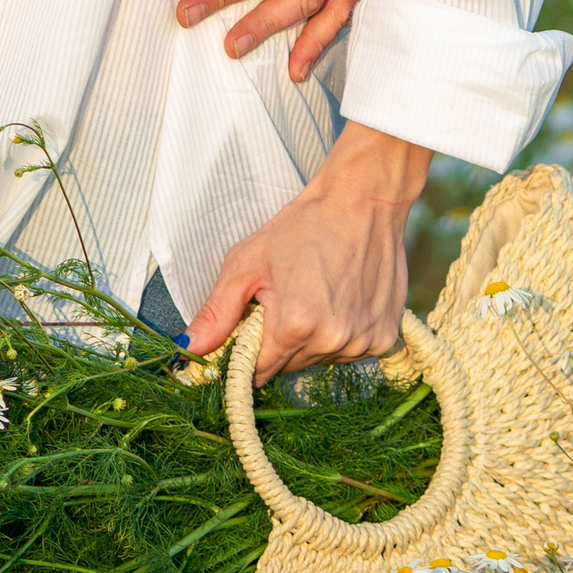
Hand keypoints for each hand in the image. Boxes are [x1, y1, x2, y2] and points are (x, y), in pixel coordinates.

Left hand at [183, 124, 432, 379]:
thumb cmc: (303, 226)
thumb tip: (188, 350)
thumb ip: (217, 311)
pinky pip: (349, 352)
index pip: (258, 371)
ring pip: (320, 360)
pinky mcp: (385, 338)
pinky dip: (340, 334)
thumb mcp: (248, 262)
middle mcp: (333, 340)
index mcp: (295, 325)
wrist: (363, 201)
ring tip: (316, 293)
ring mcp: (363, 342)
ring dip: (311, 339)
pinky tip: (341, 299)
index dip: (249, 353)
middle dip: (279, 342)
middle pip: (289, 367)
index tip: (252, 328)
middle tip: (286, 298)